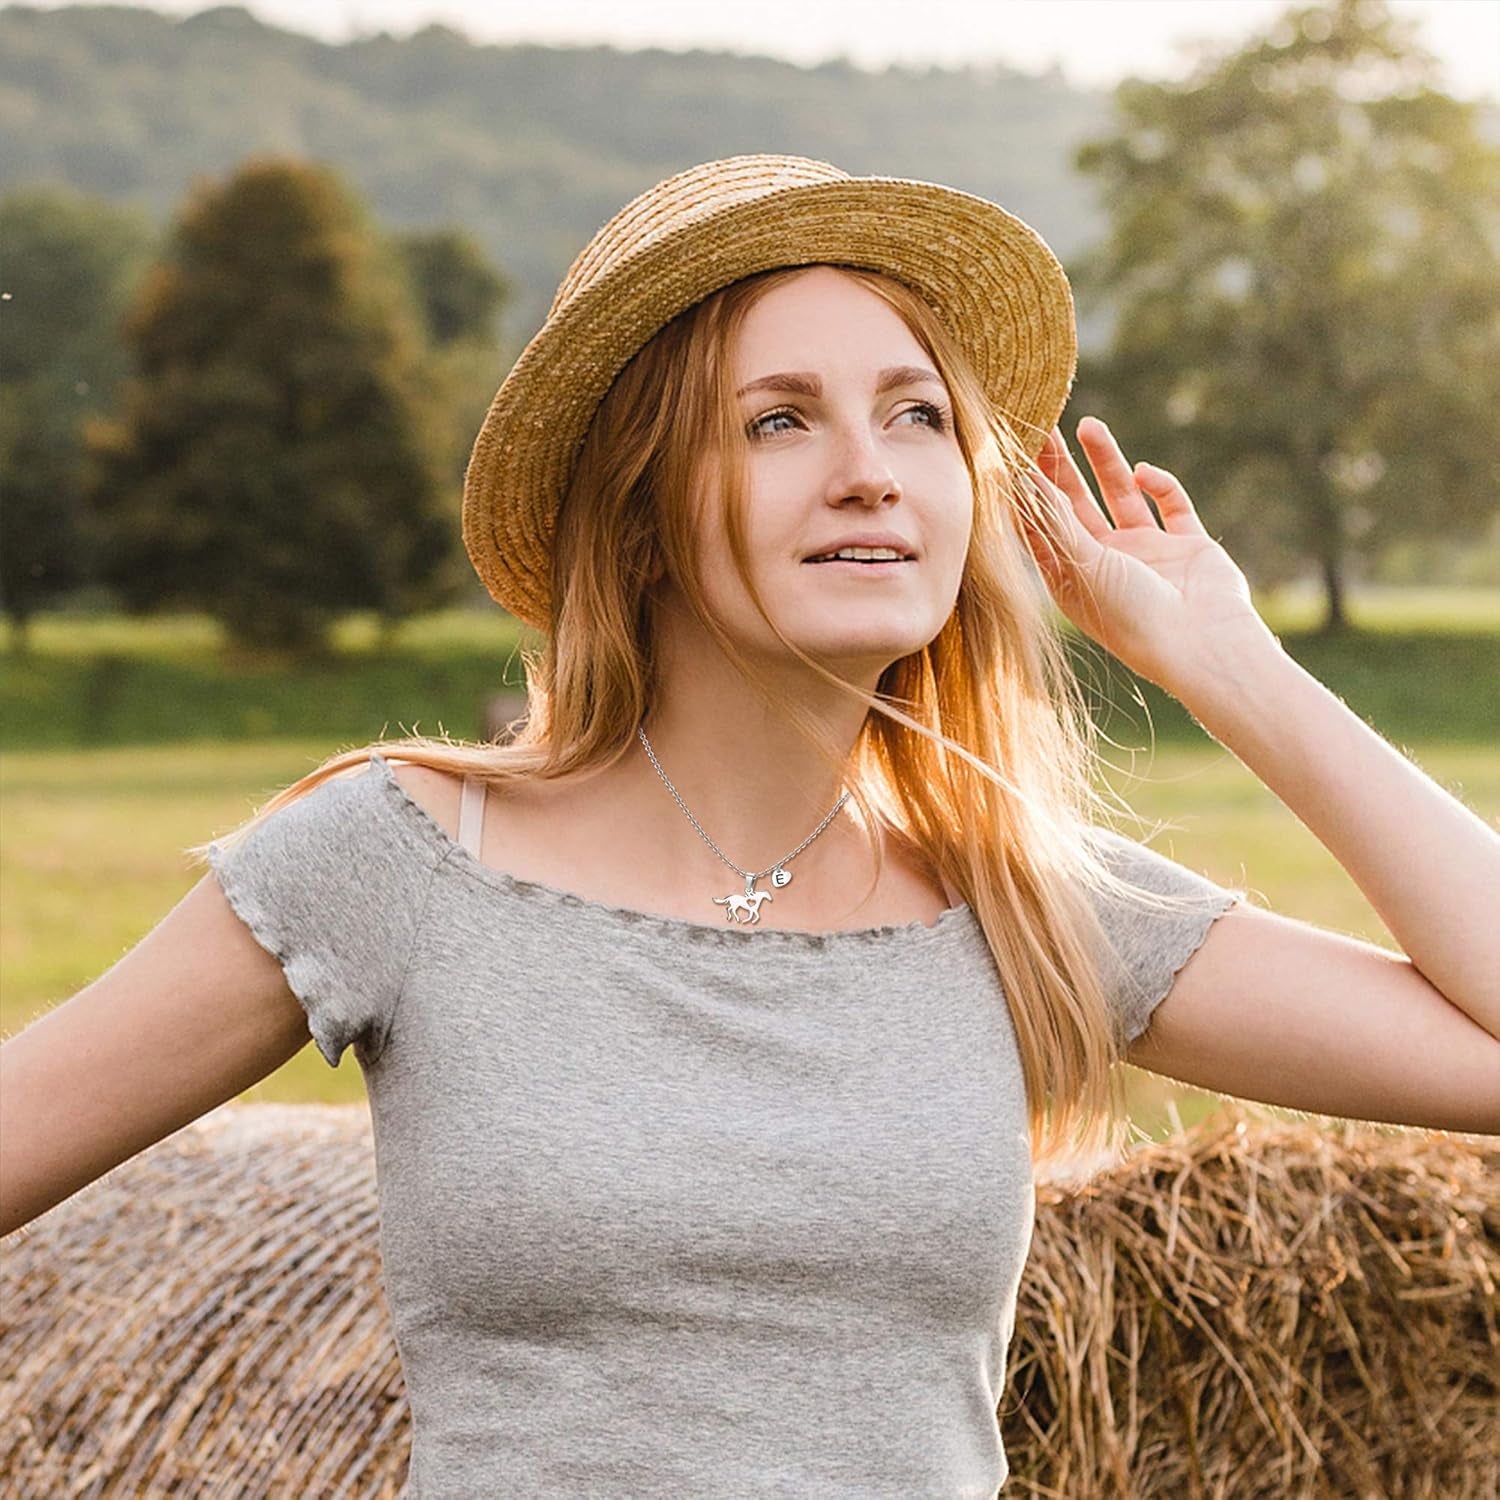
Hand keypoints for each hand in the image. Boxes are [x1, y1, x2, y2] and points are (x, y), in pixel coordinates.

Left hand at [1020, 417, 1280, 694]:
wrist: (1202, 646)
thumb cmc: (1131, 616)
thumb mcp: (1084, 564)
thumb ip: (1056, 519)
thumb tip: (1021, 478)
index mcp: (1073, 579)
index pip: (1041, 527)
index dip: (1027, 492)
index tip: (1011, 452)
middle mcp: (1106, 565)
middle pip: (1075, 505)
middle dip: (1060, 468)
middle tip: (1044, 426)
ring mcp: (1147, 554)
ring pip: (1120, 496)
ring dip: (1105, 462)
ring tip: (1087, 424)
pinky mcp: (1187, 546)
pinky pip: (1171, 505)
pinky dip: (1158, 484)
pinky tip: (1144, 472)